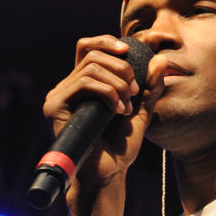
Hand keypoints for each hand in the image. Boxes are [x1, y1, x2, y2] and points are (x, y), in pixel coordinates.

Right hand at [42, 35, 167, 193]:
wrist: (108, 173)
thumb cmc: (121, 146)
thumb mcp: (141, 112)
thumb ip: (150, 88)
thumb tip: (160, 59)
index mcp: (86, 84)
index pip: (88, 47)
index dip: (107, 42)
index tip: (128, 51)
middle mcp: (69, 87)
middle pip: (92, 53)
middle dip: (121, 68)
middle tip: (134, 92)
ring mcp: (60, 95)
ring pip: (91, 67)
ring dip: (117, 84)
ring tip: (127, 107)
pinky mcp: (55, 106)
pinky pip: (84, 83)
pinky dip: (108, 92)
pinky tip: (118, 110)